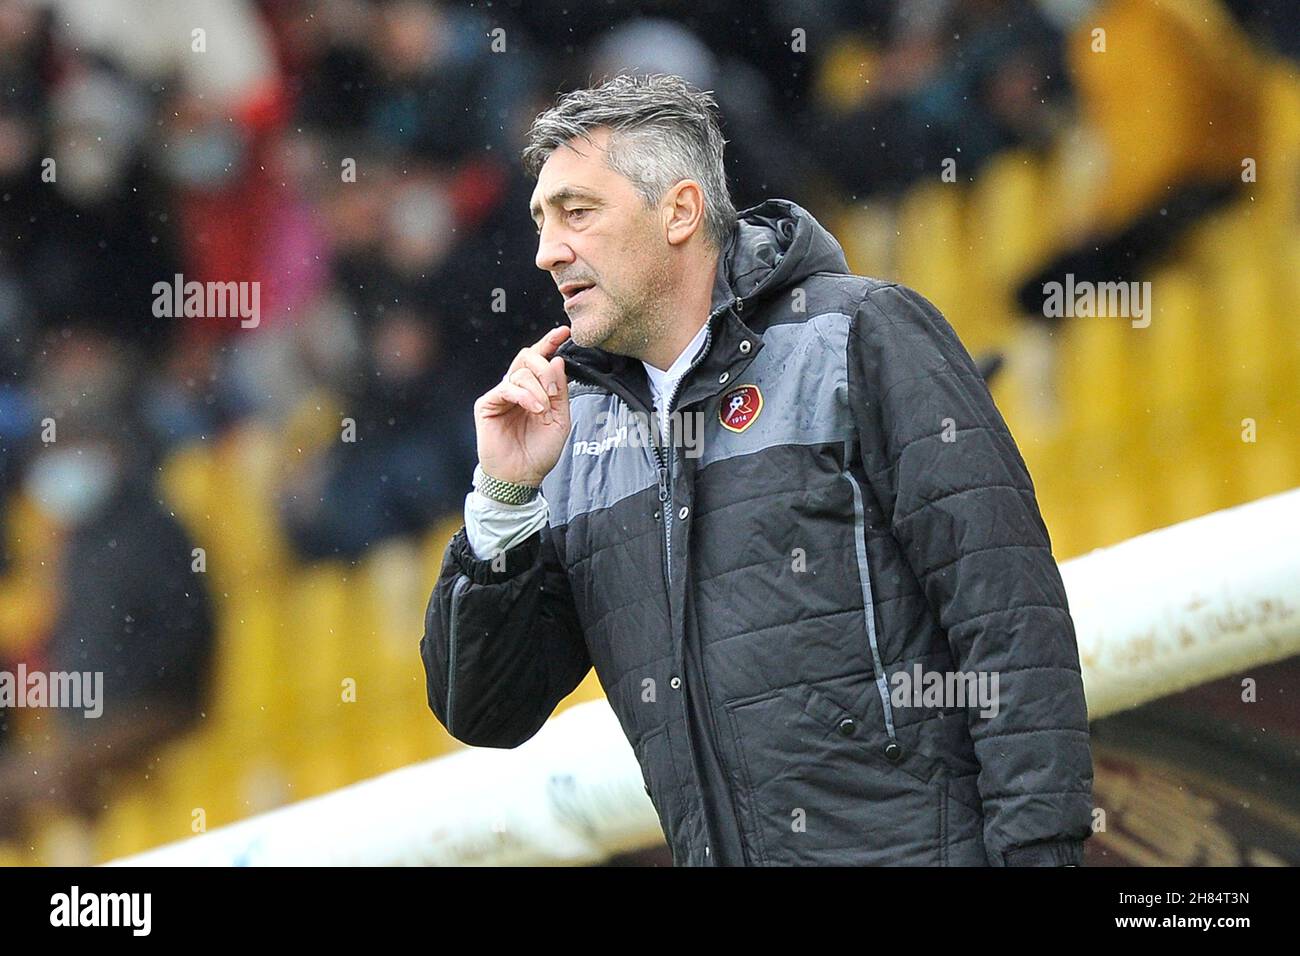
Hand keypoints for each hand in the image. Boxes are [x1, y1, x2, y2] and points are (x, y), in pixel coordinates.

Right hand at [473, 325, 571, 486]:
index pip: (540, 359)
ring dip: (537, 388)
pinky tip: (534, 408)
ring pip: (519, 372)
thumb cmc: (540, 452)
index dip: (549, 342)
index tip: (563, 332)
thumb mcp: (560, 420)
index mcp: (534, 389)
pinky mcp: (487, 404)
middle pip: (527, 357)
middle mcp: (516, 388)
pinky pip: (506, 387)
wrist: (521, 476)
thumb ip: (560, 391)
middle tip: (553, 390)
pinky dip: (524, 395)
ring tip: (543, 410)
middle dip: (544, 368)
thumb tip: (557, 360)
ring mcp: (501, 395)